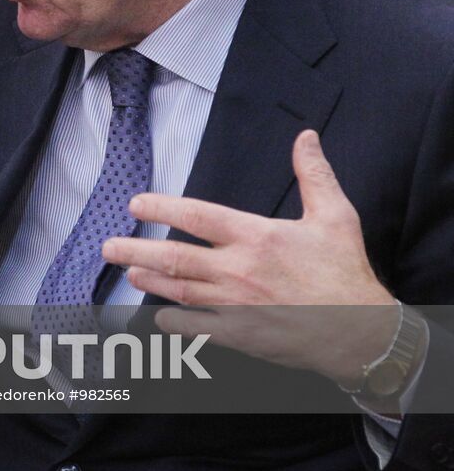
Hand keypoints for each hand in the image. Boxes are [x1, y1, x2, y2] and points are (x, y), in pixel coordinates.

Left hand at [101, 130, 396, 384]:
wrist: (361, 331)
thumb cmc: (345, 272)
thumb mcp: (335, 216)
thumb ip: (314, 175)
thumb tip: (306, 137)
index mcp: (257, 237)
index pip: (198, 216)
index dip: (162, 207)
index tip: (135, 204)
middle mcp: (239, 270)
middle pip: (175, 257)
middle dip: (136, 249)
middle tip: (108, 246)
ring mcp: (237, 304)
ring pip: (179, 290)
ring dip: (149, 280)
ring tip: (129, 271)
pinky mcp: (241, 333)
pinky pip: (197, 328)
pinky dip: (173, 323)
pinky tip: (158, 317)